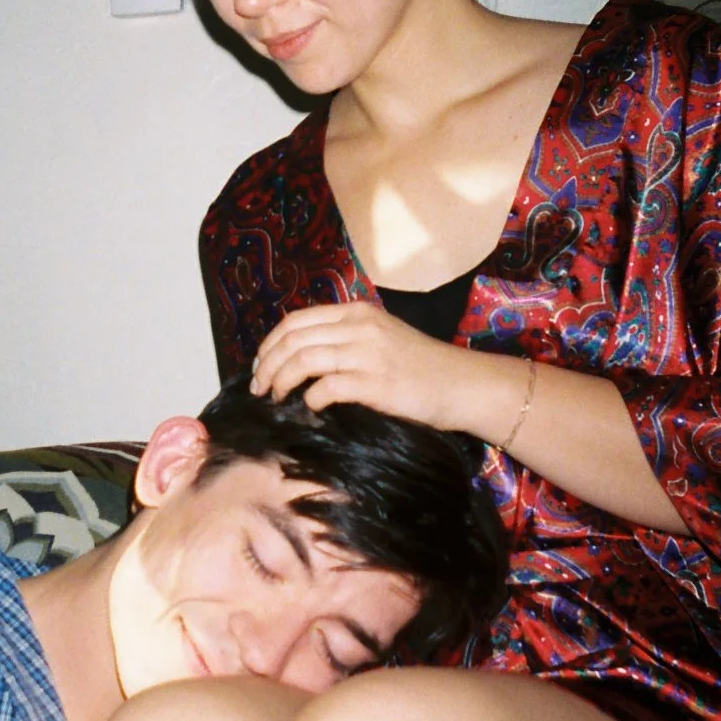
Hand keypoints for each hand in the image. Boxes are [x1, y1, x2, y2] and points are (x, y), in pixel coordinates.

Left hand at [249, 301, 467, 429]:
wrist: (462, 384)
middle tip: (259, 388)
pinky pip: (326, 388)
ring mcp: (367, 353)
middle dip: (267, 365)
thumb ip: (344, 338)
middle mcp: (359, 327)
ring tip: (275, 398)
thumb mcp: (380, 336)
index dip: (269, 344)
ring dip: (281, 381)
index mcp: (355, 312)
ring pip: (303, 360)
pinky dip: (310, 399)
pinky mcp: (376, 383)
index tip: (260, 366)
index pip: (295, 321)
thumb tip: (299, 357)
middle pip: (292, 340)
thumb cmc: (420, 366)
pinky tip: (310, 408)